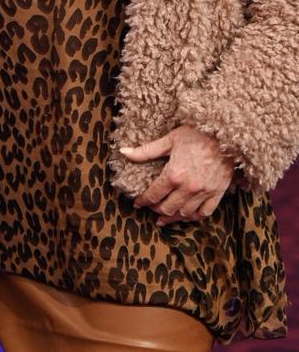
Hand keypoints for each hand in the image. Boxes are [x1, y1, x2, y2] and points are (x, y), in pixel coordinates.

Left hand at [120, 125, 234, 224]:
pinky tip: (187, 215)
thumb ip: (145, 151)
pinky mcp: (218, 192)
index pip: (153, 195)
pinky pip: (205, 212)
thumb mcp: (169, 140)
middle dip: (156, 210)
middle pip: (167, 208)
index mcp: (173, 174)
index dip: (143, 201)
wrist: (227, 133)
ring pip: (184, 213)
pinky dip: (194, 217)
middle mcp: (188, 188)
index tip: (137, 203)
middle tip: (151, 208)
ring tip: (165, 218)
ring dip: (172, 217)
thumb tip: (123, 152)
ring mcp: (204, 192)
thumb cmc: (196, 133)